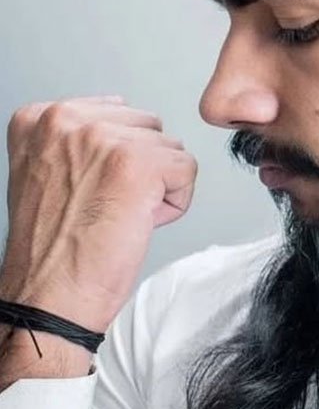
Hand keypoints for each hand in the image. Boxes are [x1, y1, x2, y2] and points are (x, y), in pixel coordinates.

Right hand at [1, 95, 197, 332]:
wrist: (50, 297)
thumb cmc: (55, 246)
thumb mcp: (49, 172)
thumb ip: (81, 140)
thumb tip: (134, 128)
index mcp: (41, 118)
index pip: (120, 112)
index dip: (118, 159)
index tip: (91, 190)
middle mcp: (67, 120)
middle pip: (149, 128)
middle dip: (142, 168)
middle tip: (107, 205)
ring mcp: (103, 138)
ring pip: (171, 149)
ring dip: (158, 186)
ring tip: (119, 214)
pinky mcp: (138, 163)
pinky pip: (188, 171)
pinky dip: (174, 204)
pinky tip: (137, 221)